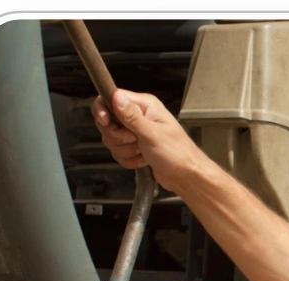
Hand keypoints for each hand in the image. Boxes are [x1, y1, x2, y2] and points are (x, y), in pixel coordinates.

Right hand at [91, 89, 205, 193]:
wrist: (185, 175)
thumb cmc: (178, 153)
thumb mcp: (152, 133)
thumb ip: (132, 116)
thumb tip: (116, 97)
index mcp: (144, 105)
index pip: (110, 98)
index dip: (103, 111)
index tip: (106, 122)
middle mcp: (138, 116)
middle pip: (107, 122)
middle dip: (118, 138)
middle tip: (135, 141)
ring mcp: (135, 131)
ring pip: (111, 140)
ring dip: (126, 151)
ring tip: (143, 151)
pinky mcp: (133, 146)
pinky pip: (118, 152)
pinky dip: (129, 159)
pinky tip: (143, 159)